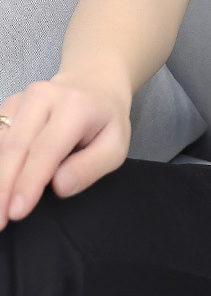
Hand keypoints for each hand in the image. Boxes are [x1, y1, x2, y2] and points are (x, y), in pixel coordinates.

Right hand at [0, 70, 131, 229]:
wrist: (94, 83)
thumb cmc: (105, 120)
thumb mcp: (115, 145)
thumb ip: (91, 166)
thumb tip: (60, 186)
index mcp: (75, 107)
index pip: (47, 149)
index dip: (29, 182)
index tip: (16, 212)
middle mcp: (44, 97)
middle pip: (14, 148)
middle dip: (2, 188)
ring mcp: (22, 99)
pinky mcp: (7, 106)